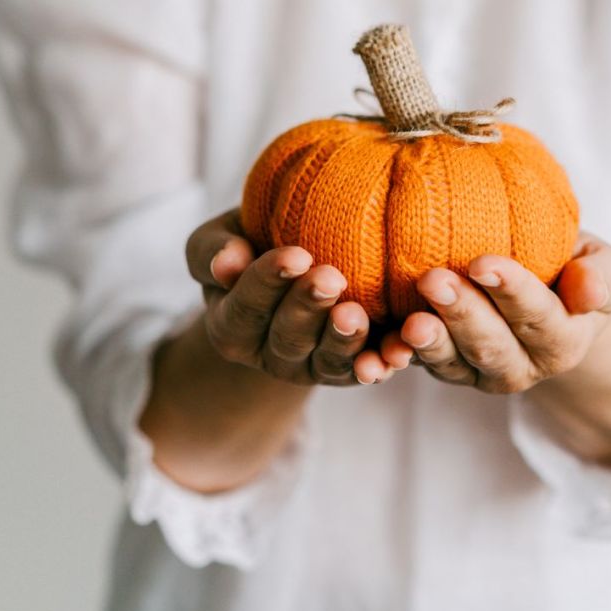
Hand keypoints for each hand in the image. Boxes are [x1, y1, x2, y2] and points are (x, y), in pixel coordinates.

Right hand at [186, 208, 405, 385]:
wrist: (293, 270)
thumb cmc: (254, 244)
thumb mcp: (221, 240)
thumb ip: (213, 250)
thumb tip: (227, 261)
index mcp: (232, 326)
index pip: (245, 307)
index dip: (267, 282)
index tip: (295, 255)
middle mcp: (270, 354)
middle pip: (287, 337)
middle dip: (308, 307)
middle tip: (331, 277)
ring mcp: (311, 367)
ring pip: (327, 361)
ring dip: (344, 339)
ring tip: (356, 313)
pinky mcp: (349, 370)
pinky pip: (365, 371)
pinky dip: (380, 364)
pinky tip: (397, 353)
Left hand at [378, 233, 610, 392]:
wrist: (550, 297)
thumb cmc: (574, 268)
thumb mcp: (604, 266)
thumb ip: (603, 278)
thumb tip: (591, 291)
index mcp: (563, 341)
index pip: (539, 317)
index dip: (512, 292)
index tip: (484, 262)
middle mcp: (522, 366)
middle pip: (490, 345)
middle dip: (461, 314)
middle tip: (433, 279)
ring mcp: (480, 373)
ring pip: (452, 363)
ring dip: (428, 343)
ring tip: (408, 321)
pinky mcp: (446, 368)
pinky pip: (419, 366)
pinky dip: (395, 359)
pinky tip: (378, 347)